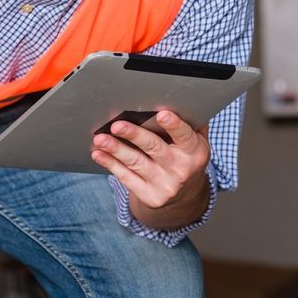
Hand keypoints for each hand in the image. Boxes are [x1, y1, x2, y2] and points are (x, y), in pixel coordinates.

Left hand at [91, 110, 211, 227]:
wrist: (185, 193)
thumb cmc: (187, 155)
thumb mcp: (197, 140)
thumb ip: (191, 122)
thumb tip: (179, 100)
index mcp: (195, 151)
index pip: (185, 136)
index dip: (174, 125)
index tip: (161, 114)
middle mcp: (181, 169)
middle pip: (154, 148)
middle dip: (134, 135)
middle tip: (117, 125)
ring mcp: (164, 184)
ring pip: (136, 163)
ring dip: (116, 149)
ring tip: (100, 139)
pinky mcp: (149, 196)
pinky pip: (126, 178)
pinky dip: (111, 164)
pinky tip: (99, 154)